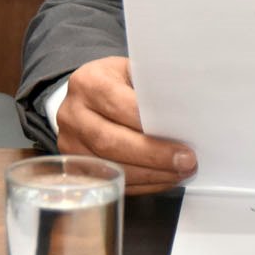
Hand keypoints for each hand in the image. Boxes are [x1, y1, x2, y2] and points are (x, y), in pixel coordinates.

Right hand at [55, 56, 197, 194]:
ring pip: (109, 167)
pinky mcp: (74, 168)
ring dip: (150, 174)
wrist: (82, 97)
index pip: (120, 106)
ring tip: (179, 173)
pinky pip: (109, 181)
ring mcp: (68, 144)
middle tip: (186, 161)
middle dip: (153, 155)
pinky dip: (140, 184)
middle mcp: (72, 114)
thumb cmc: (115, 82)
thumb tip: (186, 111)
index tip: (181, 136)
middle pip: (111, 142)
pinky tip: (162, 179)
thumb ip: (150, 87)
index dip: (149, 124)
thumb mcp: (129, 71)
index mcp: (88, 83)